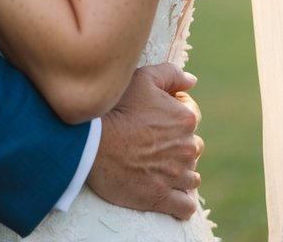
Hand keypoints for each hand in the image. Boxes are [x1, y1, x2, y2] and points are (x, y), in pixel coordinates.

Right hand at [87, 64, 202, 220]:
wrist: (90, 142)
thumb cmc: (115, 107)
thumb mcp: (142, 78)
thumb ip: (171, 74)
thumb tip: (192, 81)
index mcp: (185, 119)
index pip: (192, 115)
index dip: (173, 112)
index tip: (154, 116)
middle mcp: (186, 148)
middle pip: (191, 146)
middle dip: (177, 143)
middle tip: (151, 140)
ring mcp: (176, 176)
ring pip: (191, 176)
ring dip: (179, 171)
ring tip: (155, 165)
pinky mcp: (162, 198)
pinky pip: (185, 206)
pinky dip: (180, 201)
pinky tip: (168, 192)